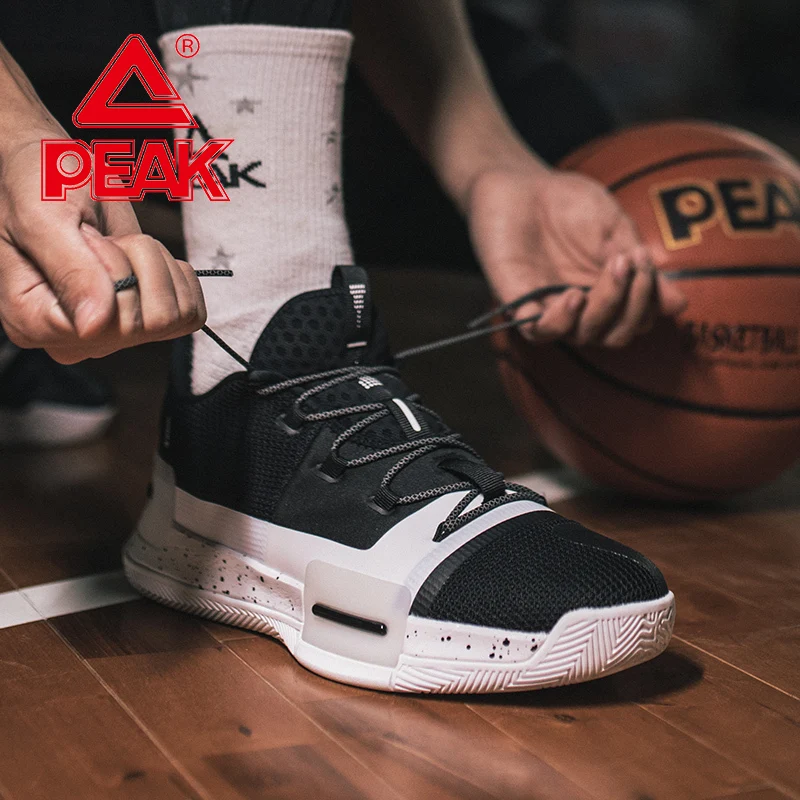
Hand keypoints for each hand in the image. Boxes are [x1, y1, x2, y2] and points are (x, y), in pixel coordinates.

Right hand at [0, 134, 205, 362]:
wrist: (61, 173)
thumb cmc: (39, 186)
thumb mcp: (44, 218)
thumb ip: (70, 271)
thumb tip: (93, 328)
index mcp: (34, 323)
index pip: (108, 326)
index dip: (115, 273)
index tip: (87, 239)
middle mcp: (76, 340)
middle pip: (149, 322)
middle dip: (135, 262)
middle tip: (101, 239)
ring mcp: (113, 335)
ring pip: (174, 316)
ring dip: (155, 264)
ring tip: (118, 246)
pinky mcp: (145, 321)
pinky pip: (190, 314)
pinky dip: (175, 275)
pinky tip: (142, 259)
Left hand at [467, 167, 686, 346]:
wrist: (521, 184)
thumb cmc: (568, 204)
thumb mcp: (614, 229)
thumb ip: (639, 266)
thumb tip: (678, 305)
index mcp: (607, 293)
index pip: (638, 320)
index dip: (648, 301)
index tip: (645, 259)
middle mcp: (581, 308)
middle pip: (615, 335)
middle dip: (633, 304)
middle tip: (630, 262)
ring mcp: (549, 308)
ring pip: (583, 335)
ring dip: (605, 307)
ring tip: (611, 269)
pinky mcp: (517, 302)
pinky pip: (538, 332)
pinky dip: (560, 321)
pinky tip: (573, 295)